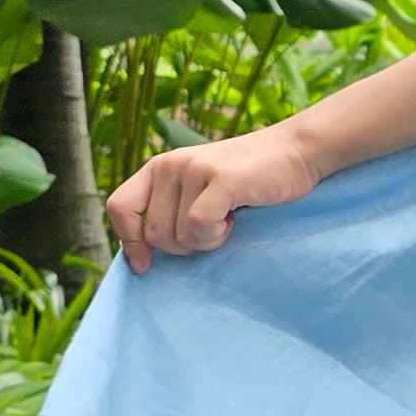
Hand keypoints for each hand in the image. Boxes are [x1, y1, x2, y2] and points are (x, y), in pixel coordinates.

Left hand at [107, 123, 321, 274]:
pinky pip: (199, 228)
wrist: (296, 151)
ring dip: (206, 240)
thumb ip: (170, 210)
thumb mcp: (199, 189)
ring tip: (227, 217)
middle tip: (212, 229)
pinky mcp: (220, 179)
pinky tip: (234, 217)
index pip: (119, 208)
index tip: (145, 264)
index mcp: (158, 167)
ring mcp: (193, 169)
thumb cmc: (249, 181)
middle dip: (183, 247)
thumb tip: (140, 258)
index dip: (128, 241)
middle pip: (154, 234)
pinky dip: (217, 235)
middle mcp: (169, 164)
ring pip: (179, 236)